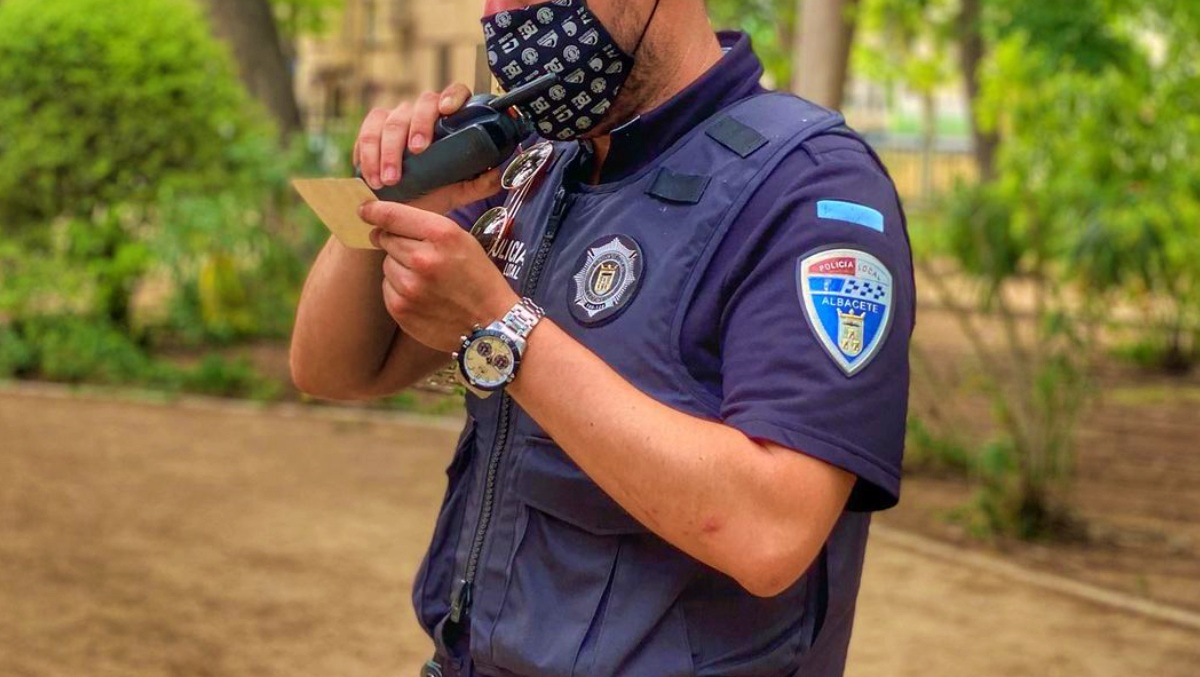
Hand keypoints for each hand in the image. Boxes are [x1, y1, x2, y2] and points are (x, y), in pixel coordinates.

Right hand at [354, 83, 501, 214]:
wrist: (401, 208)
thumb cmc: (432, 193)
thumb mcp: (458, 192)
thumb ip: (478, 184)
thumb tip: (496, 174)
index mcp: (448, 121)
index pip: (455, 93)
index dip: (452, 96)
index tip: (448, 110)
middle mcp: (423, 113)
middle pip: (421, 104)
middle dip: (417, 127)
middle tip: (416, 151)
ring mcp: (396, 118)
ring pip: (391, 121)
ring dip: (388, 151)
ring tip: (388, 180)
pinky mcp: (371, 129)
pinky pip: (366, 134)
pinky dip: (367, 157)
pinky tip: (371, 176)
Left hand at [360, 201, 518, 352]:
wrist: (491, 324)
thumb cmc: (478, 278)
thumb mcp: (462, 240)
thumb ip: (425, 227)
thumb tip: (382, 222)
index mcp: (441, 235)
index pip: (391, 215)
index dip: (373, 211)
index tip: (364, 210)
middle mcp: (422, 259)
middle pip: (386, 239)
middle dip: (397, 243)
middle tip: (420, 256)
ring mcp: (409, 287)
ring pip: (386, 265)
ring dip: (399, 268)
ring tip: (426, 280)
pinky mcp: (401, 310)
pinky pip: (387, 288)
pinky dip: (400, 289)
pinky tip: (422, 295)